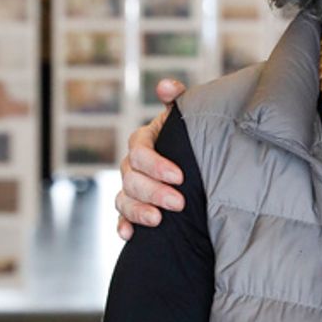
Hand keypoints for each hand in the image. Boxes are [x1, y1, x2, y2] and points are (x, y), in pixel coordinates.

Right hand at [115, 78, 186, 239]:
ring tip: (158, 221)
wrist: (199, 161)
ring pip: (124, 199)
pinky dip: (124, 225)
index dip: (156, 165)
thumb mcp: (187, 117)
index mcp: (143, 141)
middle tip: (178, 203)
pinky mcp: (133, 207)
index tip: (180, 176)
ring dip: (138, 211)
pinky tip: (129, 235)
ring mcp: (130, 187)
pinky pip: (122, 217)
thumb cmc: (192, 137)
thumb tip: (166, 86)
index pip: (140, 152)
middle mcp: (132, 164)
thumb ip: (178, 100)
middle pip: (132, 179)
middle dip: (154, 191)